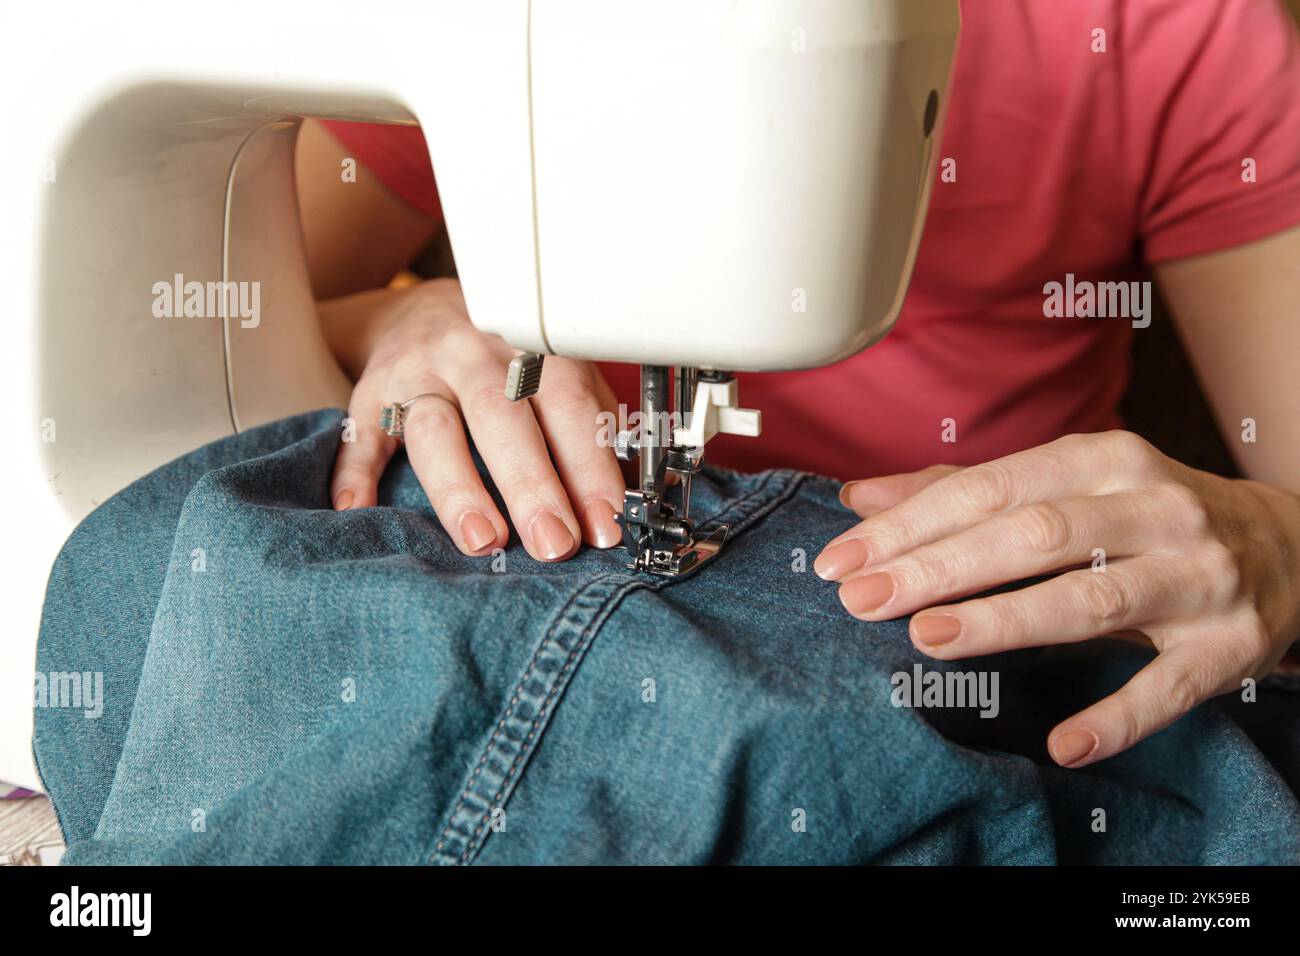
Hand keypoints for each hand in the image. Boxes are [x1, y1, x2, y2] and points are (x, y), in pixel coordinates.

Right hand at [326, 278, 624, 560]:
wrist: (427, 312)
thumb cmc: (510, 363)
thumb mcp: (562, 379)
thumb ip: (593, 432)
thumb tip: (632, 501)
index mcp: (532, 352)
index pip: (566, 406)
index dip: (588, 467)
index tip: (605, 525)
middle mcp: (474, 355)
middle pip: (501, 417)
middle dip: (531, 484)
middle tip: (554, 543)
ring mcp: (418, 373)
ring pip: (436, 427)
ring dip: (459, 488)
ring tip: (483, 539)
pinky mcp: (370, 395)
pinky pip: (360, 434)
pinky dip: (355, 473)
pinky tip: (359, 509)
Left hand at [813, 431, 1299, 767]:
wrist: (1287, 547)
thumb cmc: (1144, 514)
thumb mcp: (1066, 484)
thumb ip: (963, 490)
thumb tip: (861, 498)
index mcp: (1102, 460)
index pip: (989, 489)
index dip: (910, 524)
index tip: (842, 559)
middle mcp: (1152, 508)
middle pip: (1031, 536)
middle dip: (938, 567)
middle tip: (862, 599)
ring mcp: (1196, 577)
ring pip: (1090, 599)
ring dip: (1006, 620)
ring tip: (928, 637)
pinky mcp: (1228, 646)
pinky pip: (1168, 688)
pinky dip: (1117, 717)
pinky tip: (1063, 744)